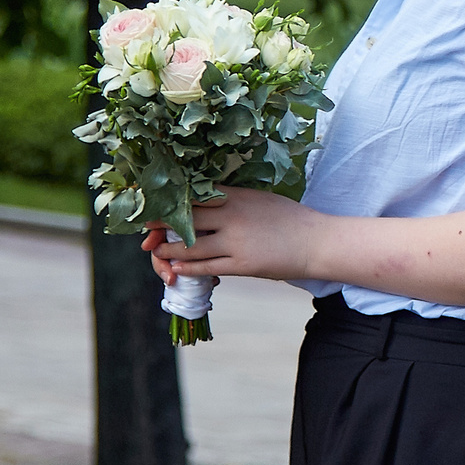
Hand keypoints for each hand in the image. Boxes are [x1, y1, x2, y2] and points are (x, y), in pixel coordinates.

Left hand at [145, 188, 329, 282]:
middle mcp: (232, 216)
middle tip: (146, 228)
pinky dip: (188, 268)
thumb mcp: (260, 199)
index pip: (194, 195)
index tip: (154, 203)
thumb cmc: (291, 219)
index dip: (170, 201)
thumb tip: (207, 200)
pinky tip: (177, 268)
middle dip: (162, 224)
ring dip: (169, 250)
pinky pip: (206, 267)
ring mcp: (236, 241)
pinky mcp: (242, 264)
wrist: (317, 242)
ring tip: (156, 251)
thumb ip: (234, 199)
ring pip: (191, 246)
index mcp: (237, 196)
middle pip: (186, 219)